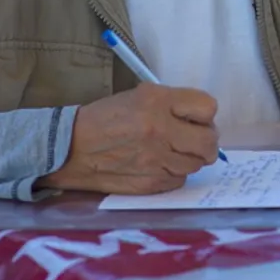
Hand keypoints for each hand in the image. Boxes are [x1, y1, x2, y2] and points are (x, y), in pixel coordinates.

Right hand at [39, 83, 220, 195]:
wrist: (70, 148)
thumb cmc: (106, 118)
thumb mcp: (140, 95)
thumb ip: (173, 103)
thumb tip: (202, 119)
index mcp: (158, 101)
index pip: (208, 107)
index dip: (205, 114)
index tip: (197, 118)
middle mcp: (160, 130)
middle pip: (209, 141)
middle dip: (207, 141)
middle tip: (196, 140)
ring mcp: (155, 159)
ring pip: (196, 164)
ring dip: (190, 158)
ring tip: (172, 152)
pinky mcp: (149, 184)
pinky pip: (178, 180)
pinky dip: (174, 174)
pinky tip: (158, 165)